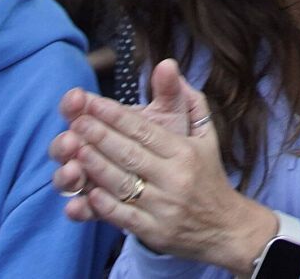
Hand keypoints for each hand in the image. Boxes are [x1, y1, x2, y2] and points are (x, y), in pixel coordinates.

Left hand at [50, 61, 268, 268]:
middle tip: (75, 121)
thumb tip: (169, 67)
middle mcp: (175, 177)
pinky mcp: (155, 231)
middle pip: (130, 154)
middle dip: (99, 136)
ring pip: (122, 183)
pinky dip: (102, 204)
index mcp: (185, 152)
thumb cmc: (210, 176)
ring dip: (95, 166)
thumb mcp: (207, 136)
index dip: (115, 116)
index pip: (145, 130)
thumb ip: (191, 101)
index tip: (91, 102)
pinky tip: (85, 191)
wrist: (226, 227)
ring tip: (73, 150)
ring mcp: (164, 206)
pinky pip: (123, 216)